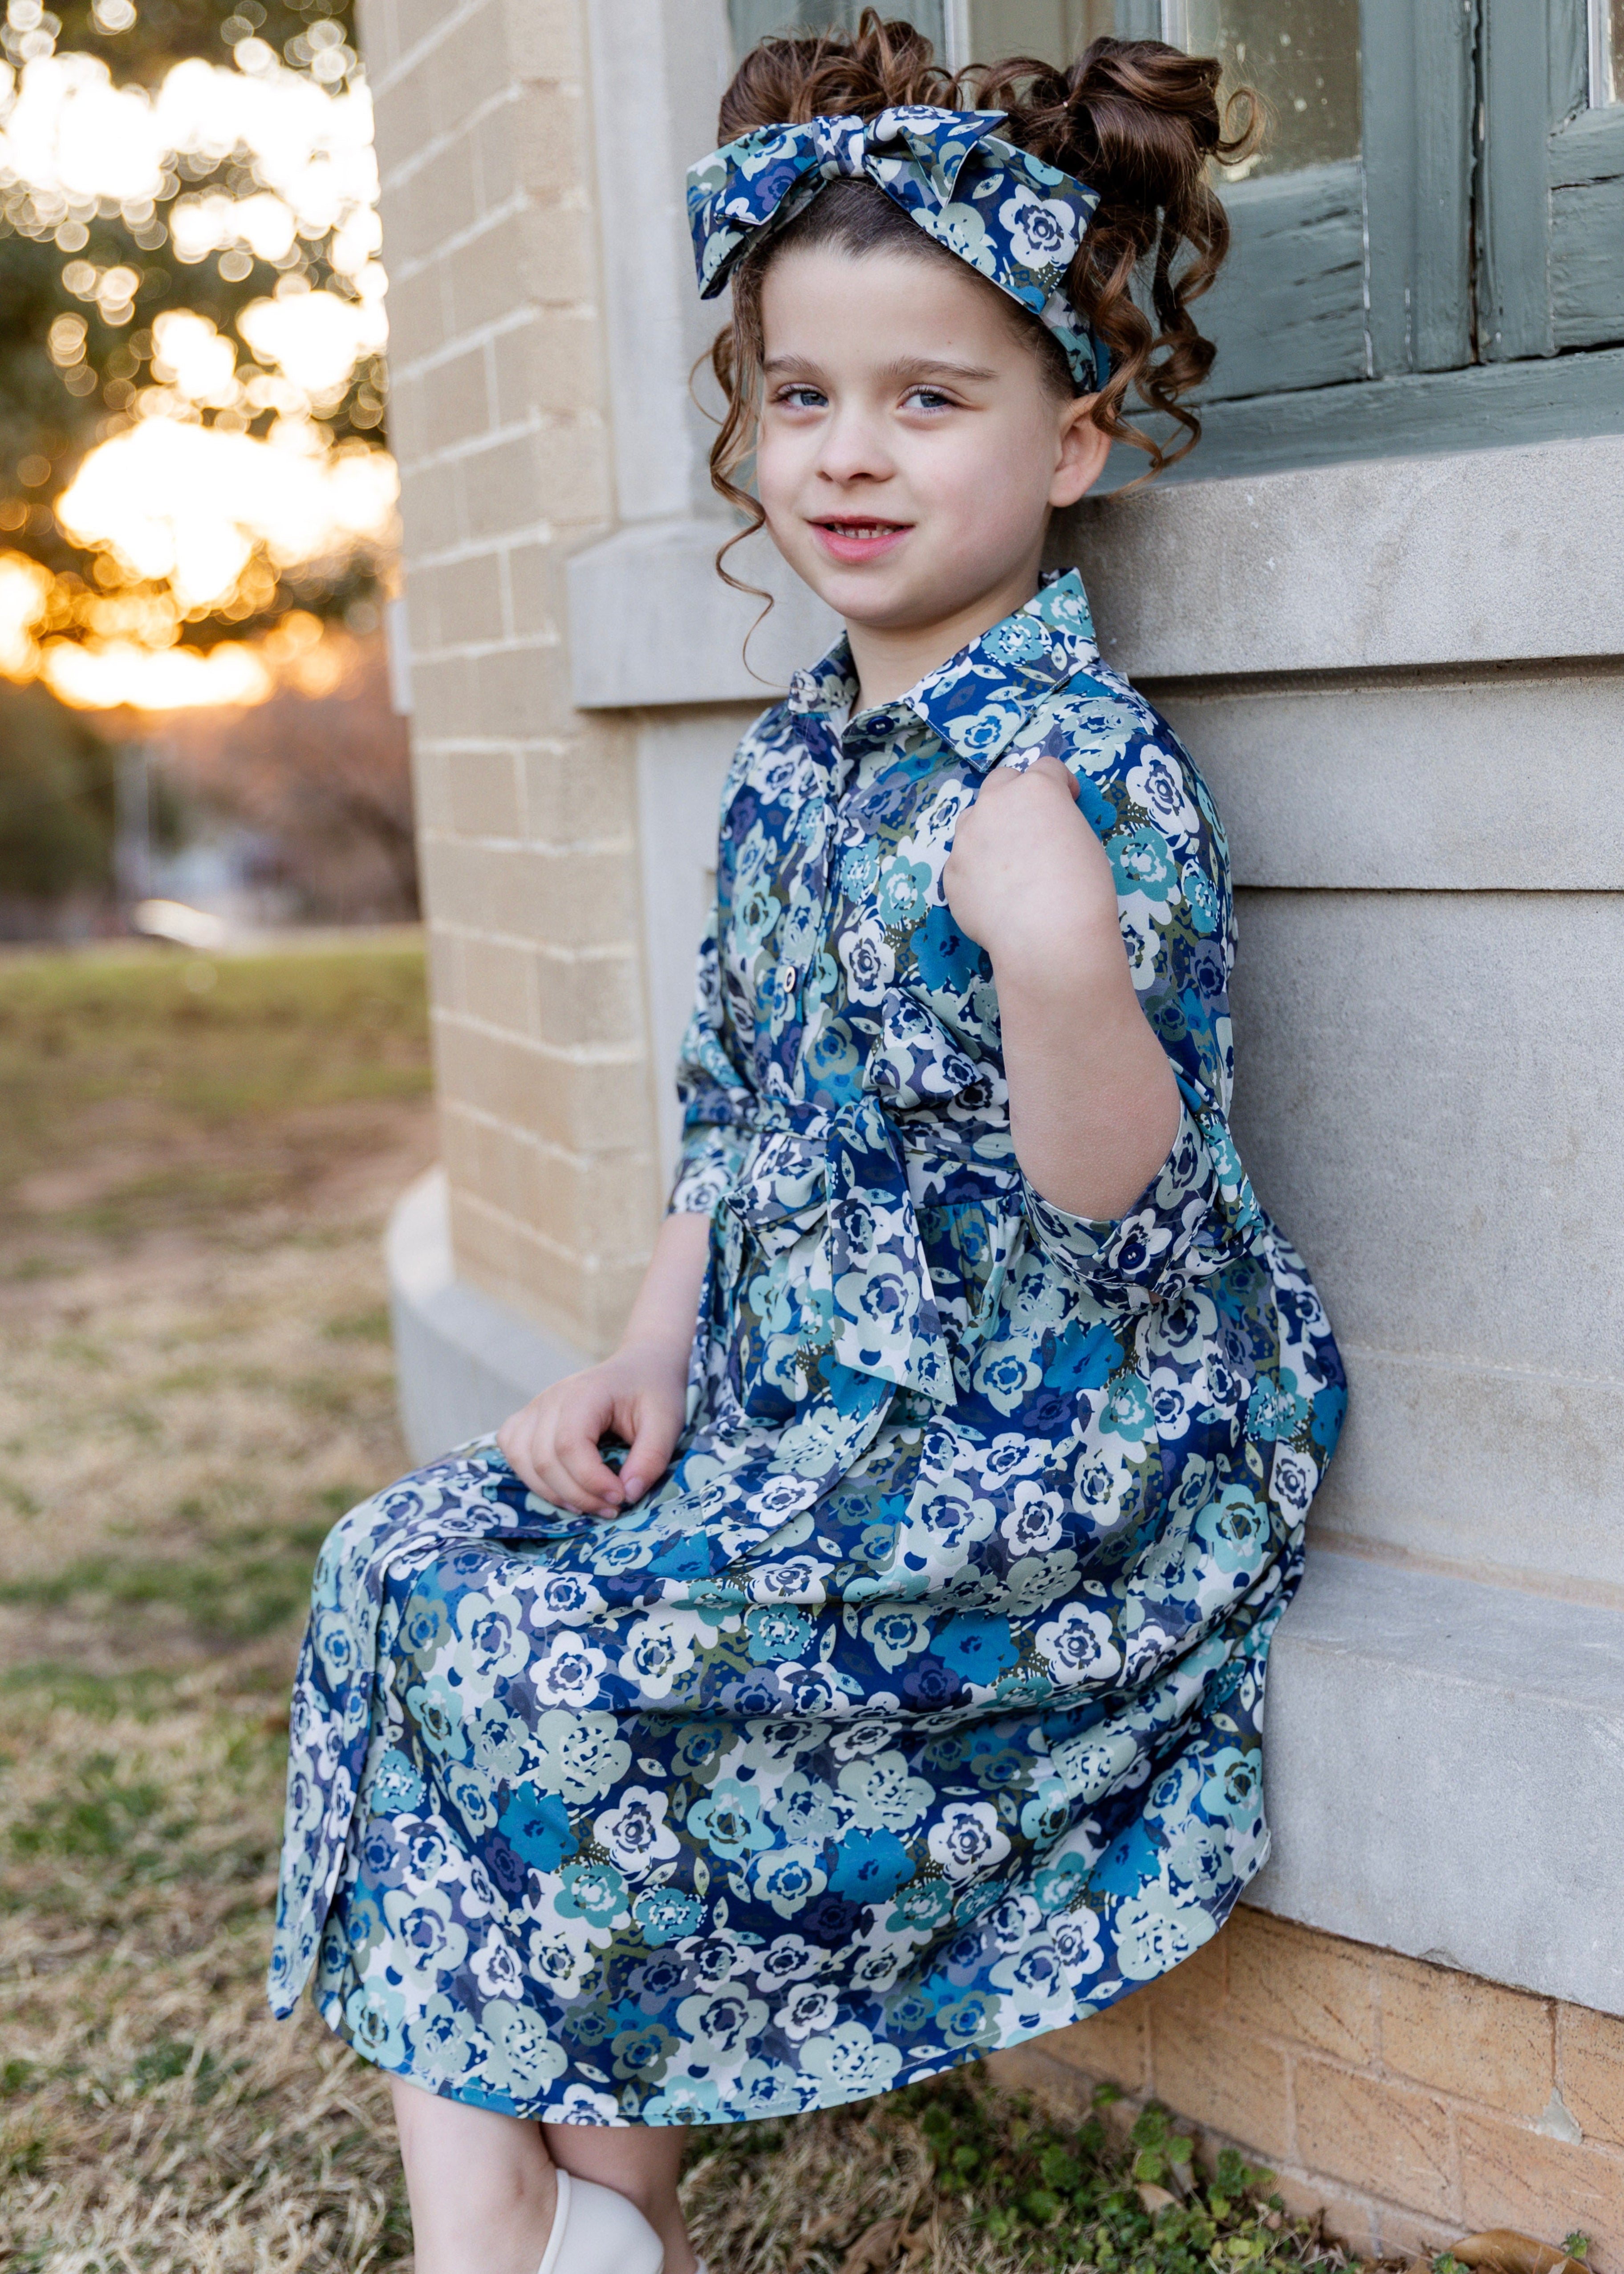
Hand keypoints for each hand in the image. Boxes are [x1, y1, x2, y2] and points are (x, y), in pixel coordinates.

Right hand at [497, 1339, 687, 1516]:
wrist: (640, 1366)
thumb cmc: (653, 1392)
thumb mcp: (667, 1422)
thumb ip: (651, 1458)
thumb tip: (628, 1495)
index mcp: (585, 1393)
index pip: (569, 1444)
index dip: (591, 1480)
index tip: (621, 1498)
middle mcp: (552, 1398)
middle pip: (544, 1459)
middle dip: (578, 1495)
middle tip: (613, 1507)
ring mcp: (535, 1406)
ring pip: (522, 1460)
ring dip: (554, 1492)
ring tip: (590, 1504)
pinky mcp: (528, 1418)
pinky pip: (512, 1450)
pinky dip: (530, 1476)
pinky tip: (562, 1487)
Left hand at [942, 755, 1118, 970]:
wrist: (1048, 937)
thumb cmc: (1082, 888)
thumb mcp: (1083, 841)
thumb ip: (1057, 822)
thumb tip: (1043, 831)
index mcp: (1034, 789)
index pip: (1046, 768)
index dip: (1060, 783)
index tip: (1068, 800)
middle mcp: (993, 804)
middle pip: (1001, 782)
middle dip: (1016, 795)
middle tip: (1032, 824)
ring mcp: (966, 838)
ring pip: (975, 820)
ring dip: (990, 830)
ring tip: (1010, 865)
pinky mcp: (951, 873)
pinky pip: (965, 862)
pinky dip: (978, 871)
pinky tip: (997, 896)